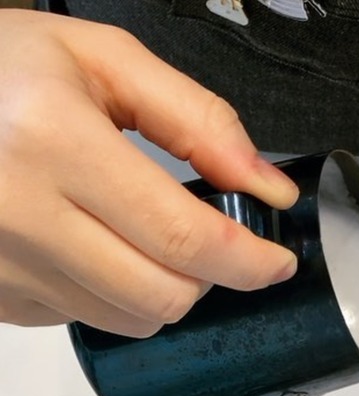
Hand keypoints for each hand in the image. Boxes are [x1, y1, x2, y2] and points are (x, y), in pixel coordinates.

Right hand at [0, 10, 298, 337]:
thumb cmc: (3, 67)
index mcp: (53, 141)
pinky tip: (98, 243)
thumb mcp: (106, 60)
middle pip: (160, 293)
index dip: (247, 259)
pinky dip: (112, 291)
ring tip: (151, 233)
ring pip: (126, 317)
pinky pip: (80, 318)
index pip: (182, 236)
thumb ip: (198, 120)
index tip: (276, 261)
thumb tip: (264, 185)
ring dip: (165, 286)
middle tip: (215, 239)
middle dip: (212, 276)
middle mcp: (16, 213)